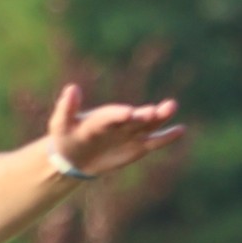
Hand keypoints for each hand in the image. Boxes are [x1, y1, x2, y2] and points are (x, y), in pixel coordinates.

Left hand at [47, 83, 184, 177]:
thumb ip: (66, 108)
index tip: (128, 113)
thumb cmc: (66, 137)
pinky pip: (154, 141)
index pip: (111, 115)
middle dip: (143, 115)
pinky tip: (181, 130)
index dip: (118, 114)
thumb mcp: (60, 124)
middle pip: (134, 118)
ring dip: (160, 118)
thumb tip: (71, 88)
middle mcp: (120, 122)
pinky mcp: (138, 146)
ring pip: (148, 126)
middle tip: (154, 111)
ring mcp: (131, 133)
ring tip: (171, 107)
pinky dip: (167, 137)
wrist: (74, 155)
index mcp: (102, 117)